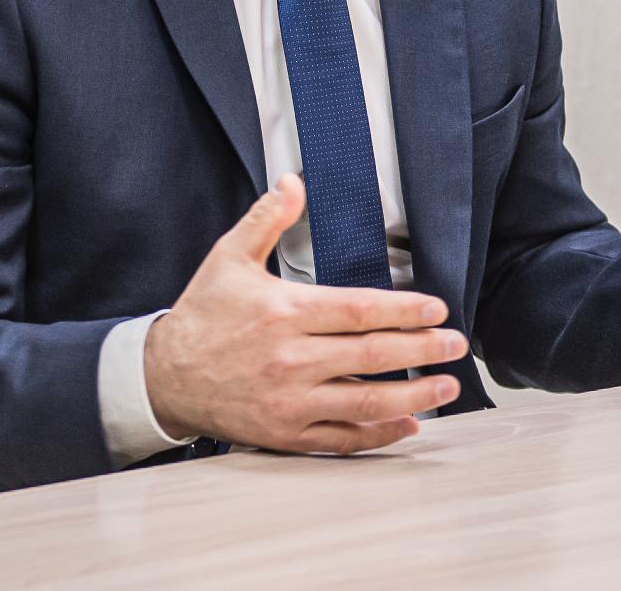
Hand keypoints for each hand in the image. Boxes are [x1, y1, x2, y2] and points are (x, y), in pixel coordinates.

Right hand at [143, 174, 468, 452]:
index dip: (403, 310)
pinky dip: (377, 434)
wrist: (163, 376)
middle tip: (456, 345)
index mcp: (285, 312)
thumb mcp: (229, 257)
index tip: (436, 308)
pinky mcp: (284, 433)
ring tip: (445, 387)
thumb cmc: (202, 316)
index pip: (358, 311)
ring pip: (364, 402)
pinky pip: (340, 439)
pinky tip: (406, 424)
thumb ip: (267, 219)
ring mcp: (289, 401)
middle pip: (372, 356)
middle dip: (423, 350)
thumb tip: (293, 181)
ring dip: (413, 396)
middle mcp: (291, 359)